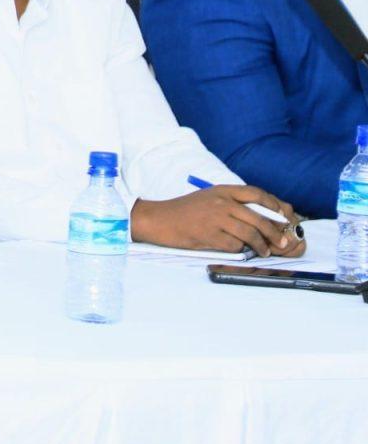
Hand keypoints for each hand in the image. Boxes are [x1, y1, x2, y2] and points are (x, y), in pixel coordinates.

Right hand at [131, 185, 304, 257]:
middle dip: (275, 232)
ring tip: (265, 251)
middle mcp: (221, 202)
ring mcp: (215, 218)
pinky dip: (241, 250)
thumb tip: (261, 216)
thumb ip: (231, 203)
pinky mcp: (209, 235)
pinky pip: (234, 244)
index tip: (284, 216)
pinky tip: (242, 252)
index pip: (256, 193)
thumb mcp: (209, 198)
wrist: (159, 219)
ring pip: (250, 232)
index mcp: (222, 190)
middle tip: (284, 242)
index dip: (274, 205)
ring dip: (262, 245)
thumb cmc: (184, 211)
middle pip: (258, 217)